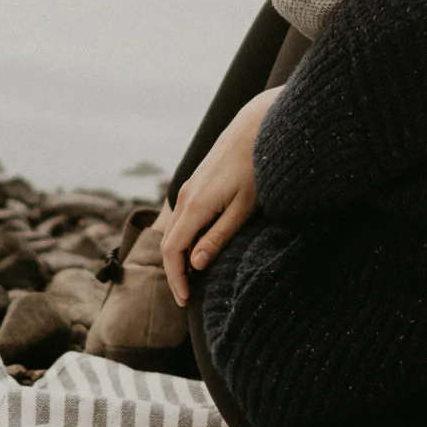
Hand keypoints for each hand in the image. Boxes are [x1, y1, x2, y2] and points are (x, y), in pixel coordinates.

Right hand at [161, 89, 279, 298]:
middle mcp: (186, 197)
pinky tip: (198, 249)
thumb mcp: (244, 208)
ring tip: (192, 278)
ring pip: (174, 230)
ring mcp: (189, 188)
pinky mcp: (197, 184)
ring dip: (178, 256)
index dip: (176, 278)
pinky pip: (182, 218)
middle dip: (174, 272)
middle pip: (168, 243)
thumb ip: (219, 236)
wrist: (257, 126)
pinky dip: (183, 239)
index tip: (185, 300)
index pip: (173, 251)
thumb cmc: (257, 168)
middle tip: (186, 296)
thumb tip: (196, 264)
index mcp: (195, 205)